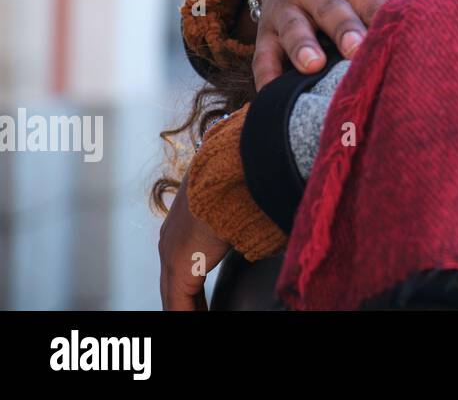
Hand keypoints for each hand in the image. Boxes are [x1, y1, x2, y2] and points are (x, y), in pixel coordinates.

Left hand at [158, 175, 229, 310]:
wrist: (231, 176)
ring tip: (200, 317)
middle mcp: (169, 242)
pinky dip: (188, 314)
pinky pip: (178, 305)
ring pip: (172, 297)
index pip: (179, 268)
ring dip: (188, 309)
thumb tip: (251, 219)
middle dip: (186, 303)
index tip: (200, 302)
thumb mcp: (231, 202)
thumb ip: (232, 217)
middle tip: (198, 312)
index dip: (190, 290)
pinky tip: (201, 319)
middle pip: (171, 286)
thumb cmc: (237, 182)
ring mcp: (170, 255)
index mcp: (178, 226)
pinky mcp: (179, 268)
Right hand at [251, 0, 424, 89]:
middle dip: (343, 29)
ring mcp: (286, 10)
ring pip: (293, 29)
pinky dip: (265, 74)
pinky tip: (271, 94)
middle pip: (329, 10)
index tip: (395, 34)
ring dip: (302, 46)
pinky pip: (261, 54)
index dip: (379, 15)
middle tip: (357, 49)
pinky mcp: (265, 31)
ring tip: (313, 65)